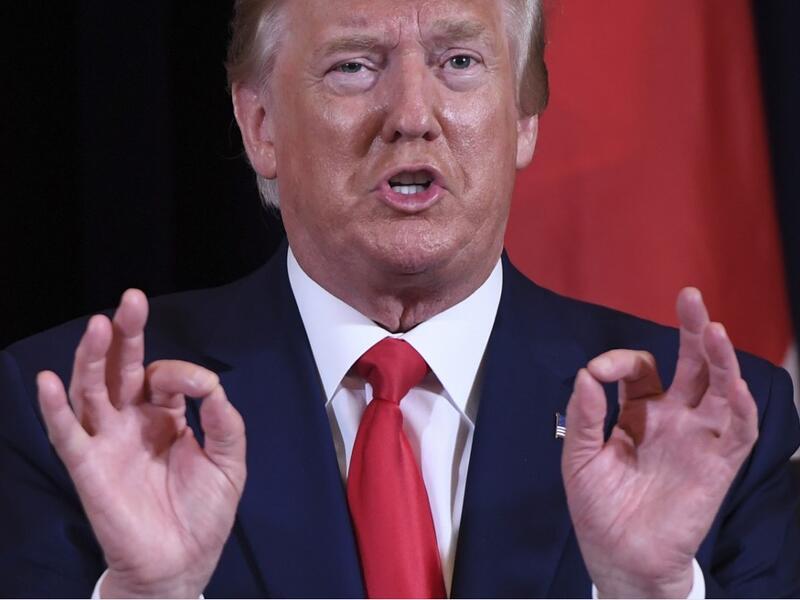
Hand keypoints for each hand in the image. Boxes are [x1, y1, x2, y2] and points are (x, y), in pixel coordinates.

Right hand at [36, 290, 246, 597]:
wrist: (183, 562)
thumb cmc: (204, 513)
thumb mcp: (229, 463)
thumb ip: (225, 424)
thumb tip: (214, 387)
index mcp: (166, 417)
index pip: (166, 377)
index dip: (184, 373)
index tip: (205, 387)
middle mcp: (133, 422)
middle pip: (121, 370)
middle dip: (126, 335)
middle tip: (131, 301)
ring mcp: (108, 442)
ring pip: (92, 391)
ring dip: (93, 359)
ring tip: (100, 326)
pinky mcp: (89, 468)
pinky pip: (67, 435)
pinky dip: (55, 410)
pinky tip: (49, 381)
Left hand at [561, 288, 757, 597]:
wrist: (619, 554)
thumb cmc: (598, 506)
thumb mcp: (580, 456)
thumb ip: (585, 415)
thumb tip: (586, 375)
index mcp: (639, 412)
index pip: (640, 368)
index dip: (619, 361)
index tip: (597, 372)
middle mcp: (673, 418)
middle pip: (692, 364)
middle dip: (693, 330)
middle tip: (691, 297)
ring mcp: (697, 439)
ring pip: (720, 389)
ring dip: (720, 359)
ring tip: (713, 328)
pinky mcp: (717, 464)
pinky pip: (738, 430)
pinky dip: (740, 406)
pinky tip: (733, 382)